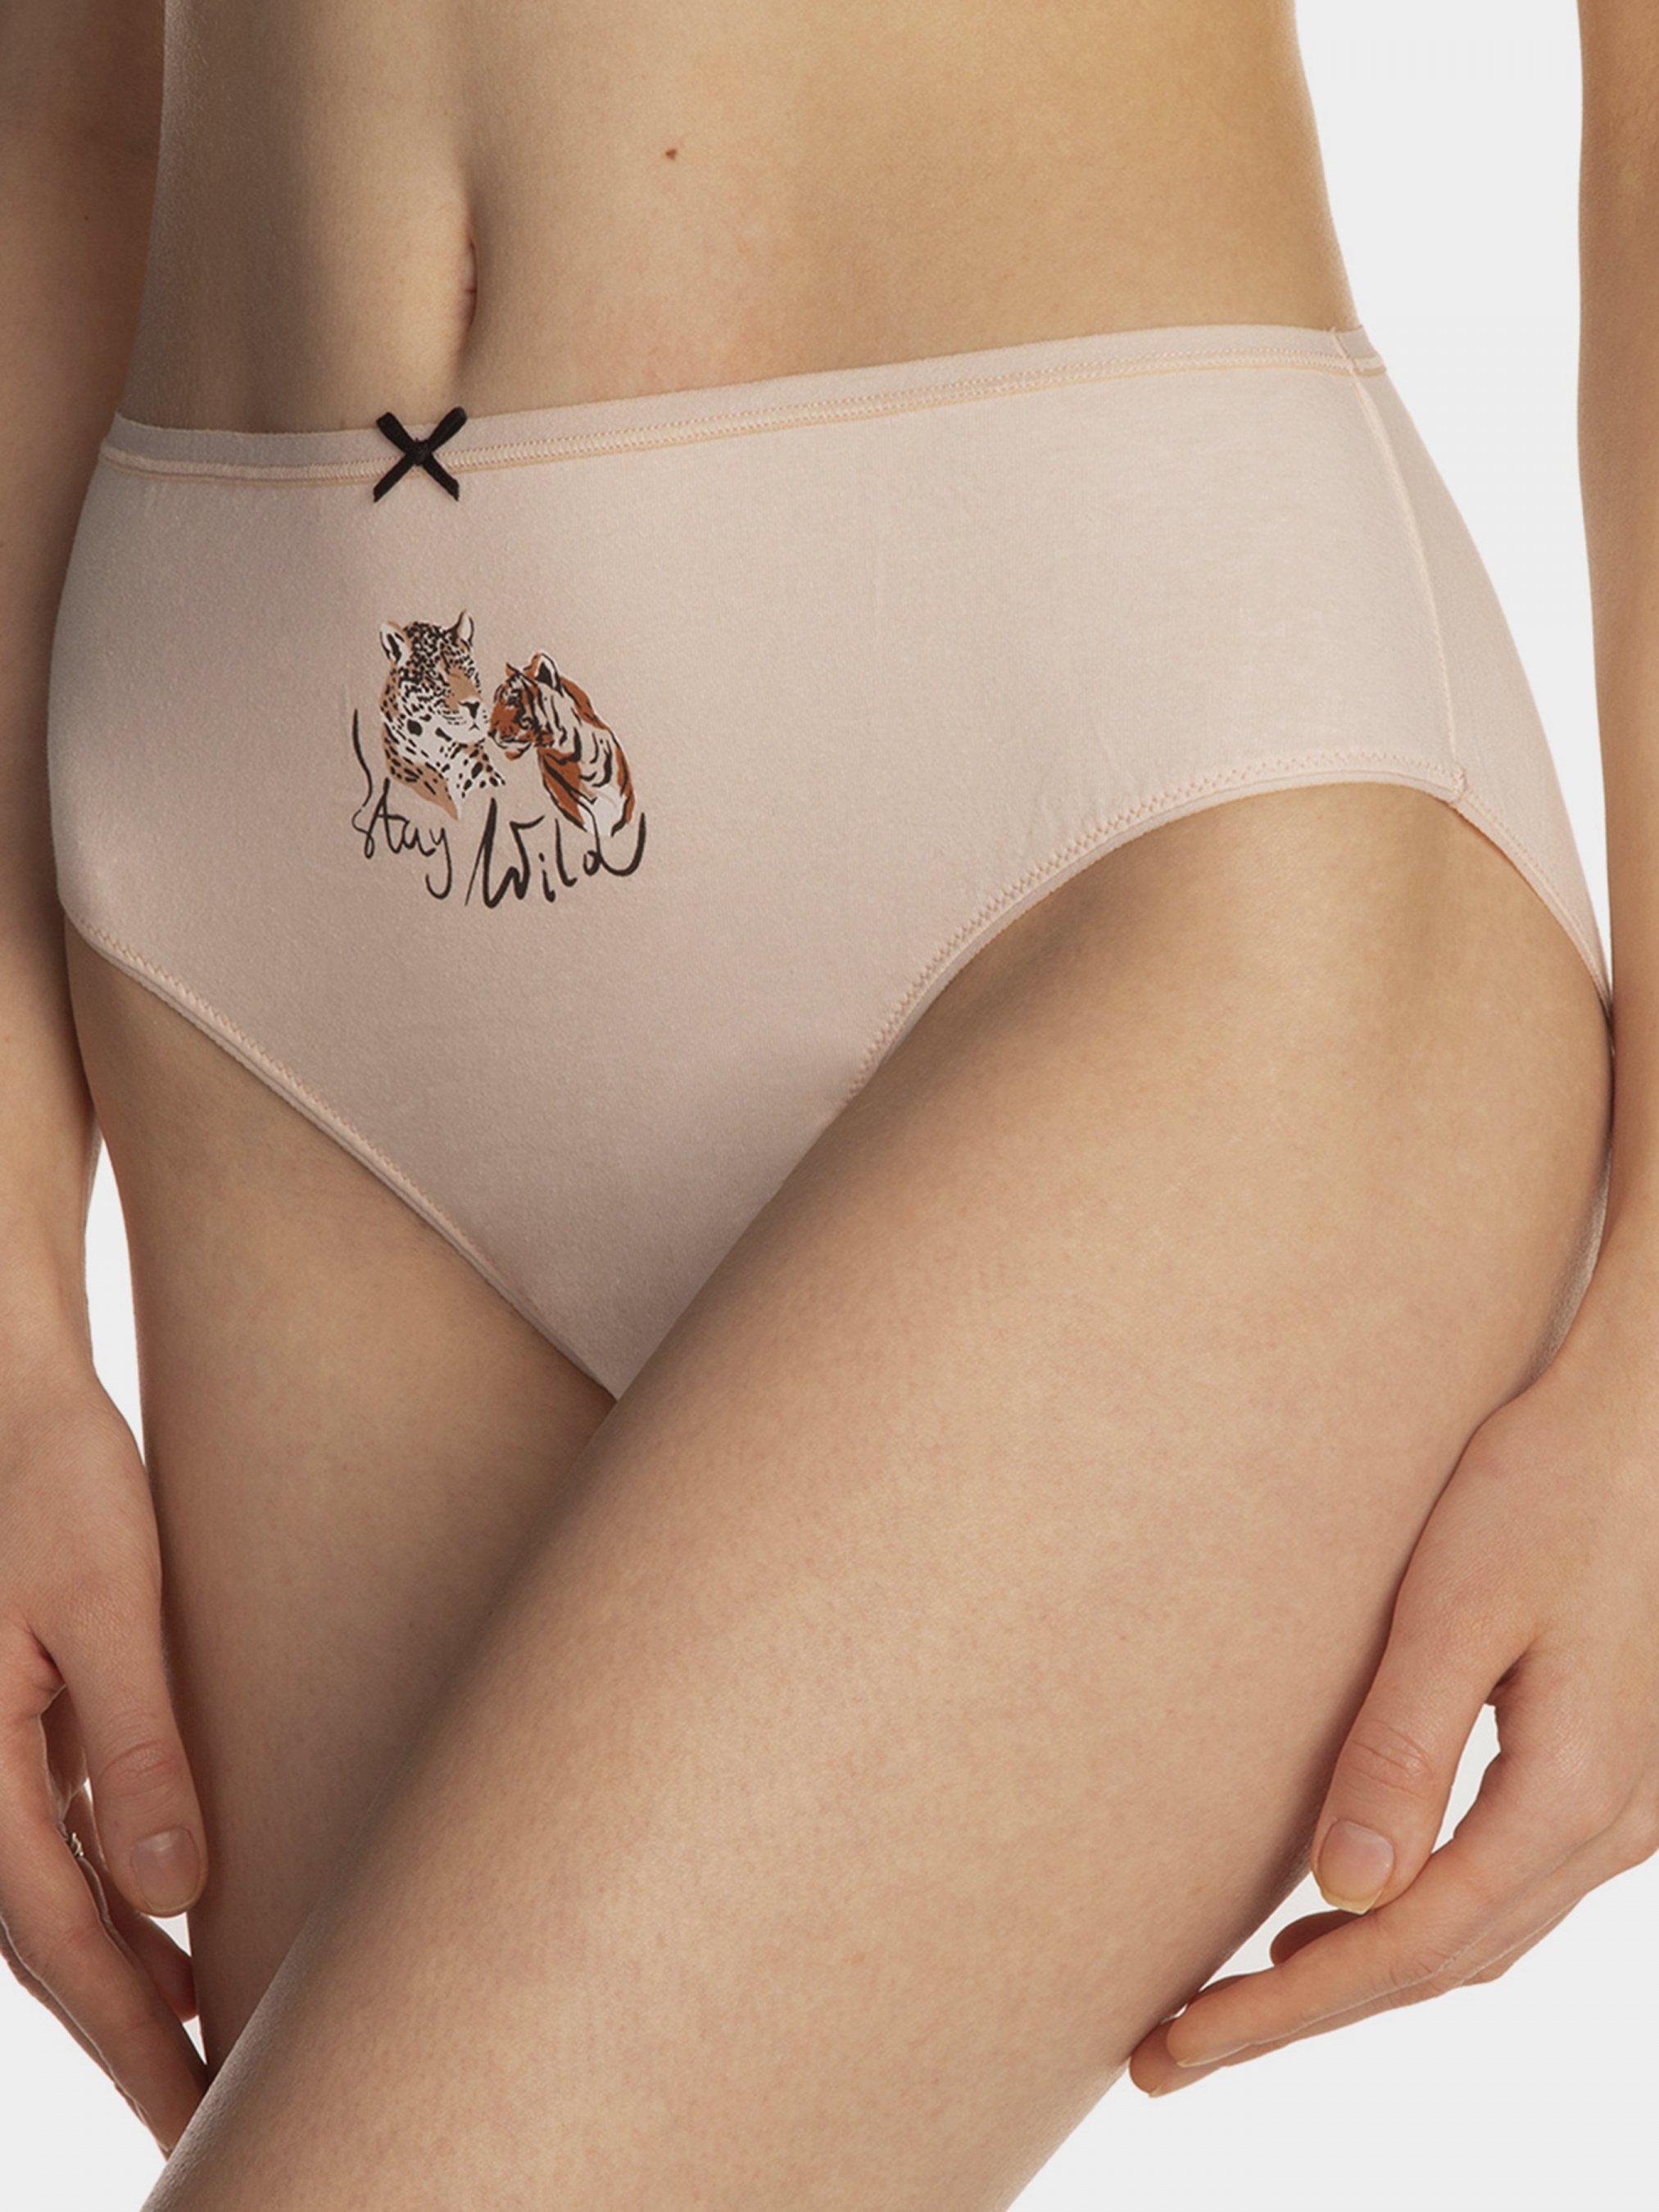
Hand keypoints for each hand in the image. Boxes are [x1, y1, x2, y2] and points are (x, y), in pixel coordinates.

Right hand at [0, 1342, 209, 2152]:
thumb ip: (137, 1746)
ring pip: (48, 1906)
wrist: (6, 1394)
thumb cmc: (50, 1477)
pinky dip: (108, 1906)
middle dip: (131, 2040)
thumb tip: (178, 1894)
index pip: (68, 1944)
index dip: (137, 2040)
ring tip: (199, 2051)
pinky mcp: (13, 1723)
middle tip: (207, 2119)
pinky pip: (53, 1845)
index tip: (197, 2111)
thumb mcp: (104, 1602)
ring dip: (119, 1982)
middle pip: (50, 1948)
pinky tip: (167, 1931)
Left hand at [1128, 1285, 1658, 2095]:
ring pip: (1481, 1938)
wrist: (1640, 1427)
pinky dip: (1422, 1922)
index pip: (1405, 1948)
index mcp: (1569, 1797)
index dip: (1286, 2011)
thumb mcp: (1458, 1606)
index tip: (1175, 2049)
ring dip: (1366, 1975)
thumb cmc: (1546, 1488)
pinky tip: (1355, 1904)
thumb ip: (1404, 1747)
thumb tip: (1343, 1894)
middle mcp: (1609, 1828)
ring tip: (1247, 1996)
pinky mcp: (1608, 1772)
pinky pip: (1505, 1889)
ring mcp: (1622, 1808)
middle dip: (1305, 2013)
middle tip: (1175, 2048)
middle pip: (1441, 1964)